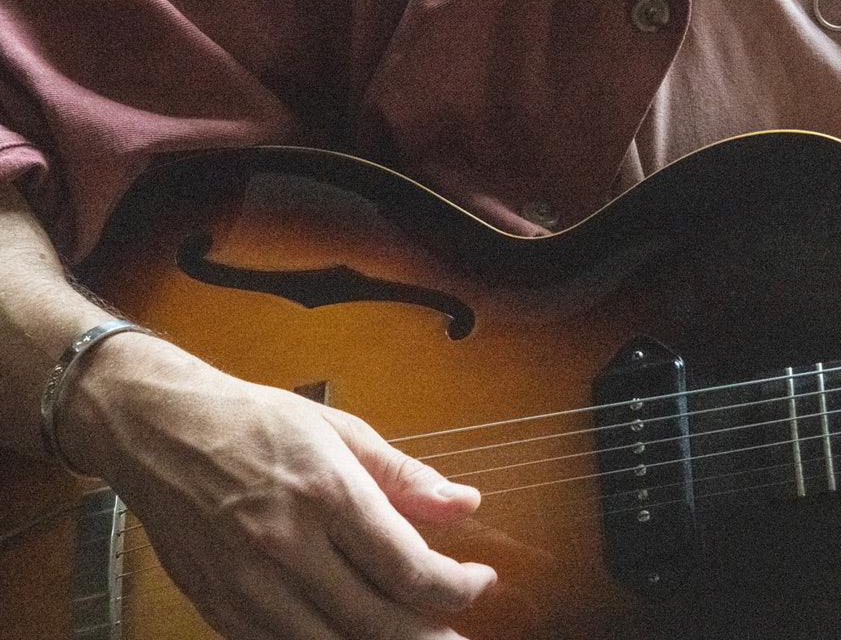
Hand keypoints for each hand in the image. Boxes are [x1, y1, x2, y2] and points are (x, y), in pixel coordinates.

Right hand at [60, 336, 496, 639]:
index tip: (479, 583)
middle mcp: (288, 546)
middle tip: (458, 634)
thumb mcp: (338, 429)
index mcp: (326, 491)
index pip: (407, 567)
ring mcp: (250, 586)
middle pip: (377, 621)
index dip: (455, 587)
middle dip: (430, 635)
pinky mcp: (221, 609)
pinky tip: (353, 639)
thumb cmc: (255, 421)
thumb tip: (465, 504)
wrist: (162, 430)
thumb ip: (404, 475)